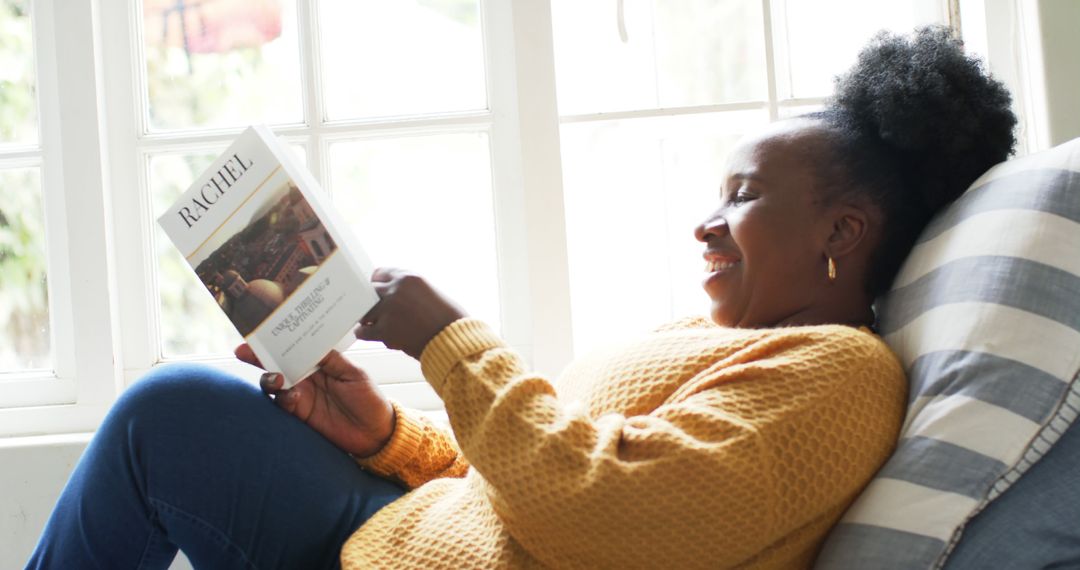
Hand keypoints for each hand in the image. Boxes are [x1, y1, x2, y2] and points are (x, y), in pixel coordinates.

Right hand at [235, 344, 394, 457]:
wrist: (375, 433)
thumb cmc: (369, 399)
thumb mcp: (355, 374)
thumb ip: (333, 360)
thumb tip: (312, 343)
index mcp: (320, 362)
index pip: (296, 347)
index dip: (279, 340)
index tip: (261, 333)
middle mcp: (307, 377)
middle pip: (278, 363)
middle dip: (259, 356)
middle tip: (244, 350)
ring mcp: (301, 395)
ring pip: (274, 383)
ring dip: (269, 378)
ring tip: (276, 378)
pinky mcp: (300, 414)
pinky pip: (282, 404)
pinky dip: (283, 398)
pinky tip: (292, 396)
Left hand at [354, 267, 466, 358]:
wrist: (454, 339)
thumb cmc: (448, 318)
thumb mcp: (429, 291)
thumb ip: (408, 289)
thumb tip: (392, 294)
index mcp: (408, 277)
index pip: (380, 273)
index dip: (378, 284)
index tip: (376, 291)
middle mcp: (396, 290)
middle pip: (368, 290)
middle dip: (370, 299)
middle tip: (373, 308)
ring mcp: (388, 310)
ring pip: (364, 310)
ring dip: (367, 316)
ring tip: (371, 322)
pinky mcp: (385, 330)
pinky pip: (363, 330)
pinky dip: (364, 333)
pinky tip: (368, 333)